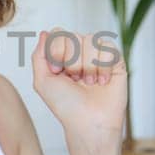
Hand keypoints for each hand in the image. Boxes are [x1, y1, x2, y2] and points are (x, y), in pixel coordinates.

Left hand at [30, 28, 127, 152]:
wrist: (89, 122)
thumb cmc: (66, 106)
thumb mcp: (42, 81)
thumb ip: (38, 55)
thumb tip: (44, 32)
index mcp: (63, 55)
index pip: (58, 33)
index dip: (57, 52)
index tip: (57, 72)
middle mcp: (80, 53)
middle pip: (73, 35)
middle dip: (71, 61)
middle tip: (75, 80)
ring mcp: (98, 55)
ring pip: (90, 40)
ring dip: (87, 66)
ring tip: (89, 83)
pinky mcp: (116, 60)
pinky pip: (108, 48)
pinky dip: (103, 67)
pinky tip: (102, 81)